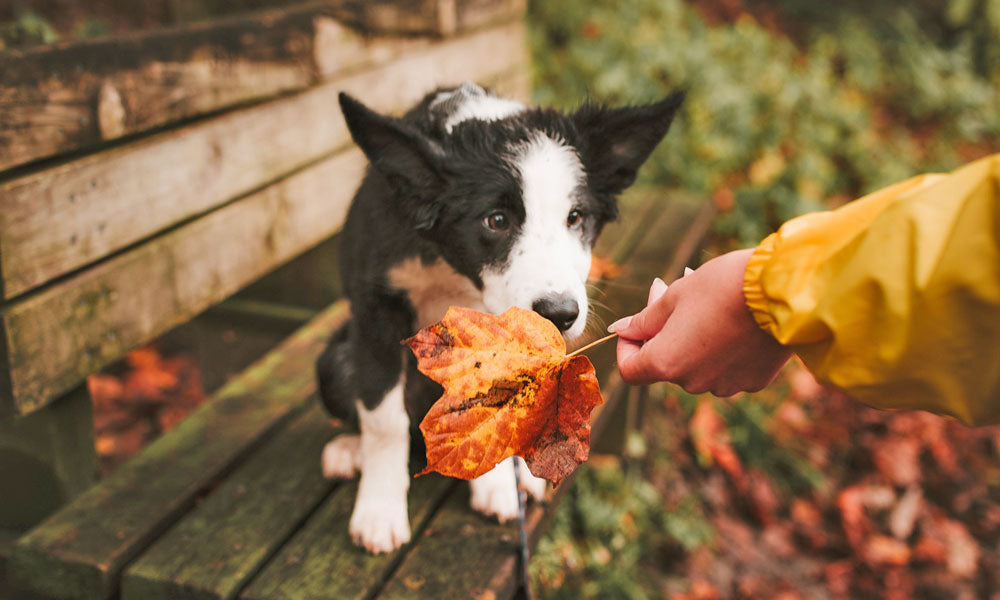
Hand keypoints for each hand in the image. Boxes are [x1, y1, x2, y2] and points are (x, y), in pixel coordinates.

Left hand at [612, 249, 792, 395]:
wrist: (783, 292)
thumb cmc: (722, 287)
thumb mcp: (675, 296)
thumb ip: (644, 320)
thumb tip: (620, 330)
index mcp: (666, 363)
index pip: (630, 369)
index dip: (627, 346)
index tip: (636, 323)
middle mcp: (693, 383)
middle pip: (666, 363)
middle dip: (664, 332)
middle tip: (672, 290)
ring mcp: (725, 385)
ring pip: (697, 365)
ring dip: (694, 339)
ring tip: (709, 303)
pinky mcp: (753, 381)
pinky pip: (728, 367)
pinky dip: (724, 348)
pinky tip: (737, 321)